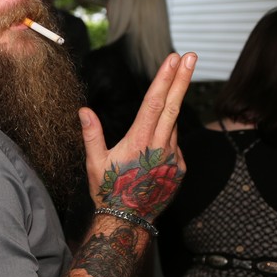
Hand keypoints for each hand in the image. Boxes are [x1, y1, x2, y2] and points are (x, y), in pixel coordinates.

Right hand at [81, 52, 195, 220]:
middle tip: (192, 55)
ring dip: (170, 110)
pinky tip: (151, 151)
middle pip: (174, 105)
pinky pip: (174, 145)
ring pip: (173, 125)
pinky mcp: (180, 168)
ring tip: (152, 121)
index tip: (175, 59)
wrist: (130, 221)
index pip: (154, 102)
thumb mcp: (95, 163)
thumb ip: (92, 134)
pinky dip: (166, 139)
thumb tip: (83, 110)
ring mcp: (174, 157)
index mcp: (139, 141)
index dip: (165, 78)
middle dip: (183, 78)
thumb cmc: (108, 190)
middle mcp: (161, 146)